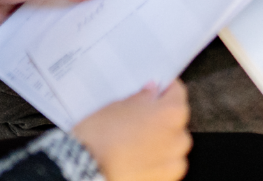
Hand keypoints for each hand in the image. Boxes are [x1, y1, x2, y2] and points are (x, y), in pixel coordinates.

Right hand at [73, 80, 190, 180]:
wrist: (84, 171)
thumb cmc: (100, 139)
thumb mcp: (118, 106)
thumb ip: (142, 97)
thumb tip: (151, 92)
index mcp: (171, 112)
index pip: (176, 92)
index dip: (165, 90)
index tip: (157, 92)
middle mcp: (178, 137)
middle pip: (177, 121)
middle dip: (162, 119)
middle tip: (142, 121)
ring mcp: (173, 162)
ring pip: (175, 146)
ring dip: (163, 143)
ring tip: (139, 145)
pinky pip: (168, 169)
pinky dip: (159, 165)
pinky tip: (141, 163)